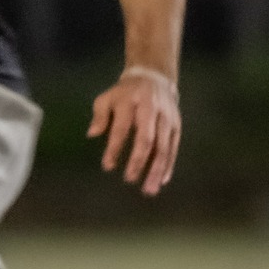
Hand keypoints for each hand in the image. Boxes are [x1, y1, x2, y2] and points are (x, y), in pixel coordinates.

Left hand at [88, 66, 181, 195]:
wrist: (154, 78)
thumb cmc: (125, 94)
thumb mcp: (107, 98)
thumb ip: (100, 115)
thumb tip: (92, 134)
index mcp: (131, 102)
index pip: (122, 128)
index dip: (115, 148)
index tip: (107, 166)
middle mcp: (152, 110)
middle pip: (147, 139)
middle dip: (139, 161)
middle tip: (129, 179)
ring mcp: (167, 118)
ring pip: (164, 147)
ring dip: (156, 169)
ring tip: (148, 190)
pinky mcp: (176, 126)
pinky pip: (173, 148)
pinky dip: (168, 165)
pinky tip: (161, 181)